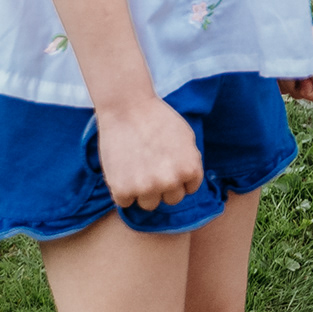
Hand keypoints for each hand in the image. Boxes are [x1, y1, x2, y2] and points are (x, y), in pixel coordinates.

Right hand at [92, 94, 204, 212]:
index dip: (178, 177)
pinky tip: (122, 171)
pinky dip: (122, 191)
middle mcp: (170, 182)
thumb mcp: (186, 137)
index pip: (189, 189)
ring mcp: (146, 188)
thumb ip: (190, 161)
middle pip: (171, 199)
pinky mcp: (123, 190)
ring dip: (143, 192)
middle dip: (163, 186)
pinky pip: (125, 203)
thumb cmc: (157, 117)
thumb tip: (188, 182)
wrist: (127, 107)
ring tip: (136, 169)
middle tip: (151, 167)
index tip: (167, 164)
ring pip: (149, 204)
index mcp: (189, 169)